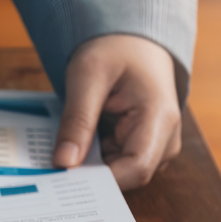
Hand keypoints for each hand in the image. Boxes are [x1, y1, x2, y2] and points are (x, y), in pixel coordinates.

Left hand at [53, 34, 181, 189]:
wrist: (132, 40)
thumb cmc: (115, 49)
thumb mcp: (88, 77)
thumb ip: (77, 120)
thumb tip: (63, 163)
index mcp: (160, 118)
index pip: (135, 169)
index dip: (100, 181)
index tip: (64, 177)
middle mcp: (166, 138)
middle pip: (127, 176)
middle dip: (90, 174)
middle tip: (54, 165)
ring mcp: (157, 145)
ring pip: (118, 173)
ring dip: (90, 166)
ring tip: (65, 147)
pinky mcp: (143, 146)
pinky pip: (115, 164)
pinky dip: (93, 158)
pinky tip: (76, 145)